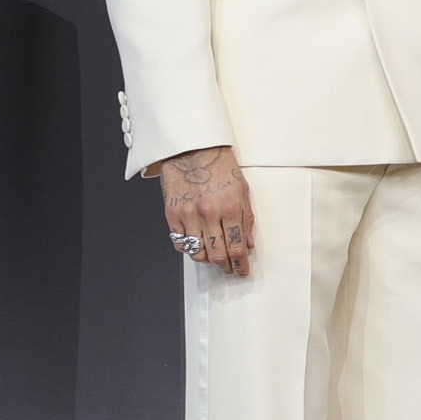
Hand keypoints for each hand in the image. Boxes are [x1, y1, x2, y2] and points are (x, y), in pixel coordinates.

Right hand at [158, 144, 254, 276]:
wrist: (192, 148)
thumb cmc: (218, 165)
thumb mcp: (242, 189)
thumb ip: (246, 218)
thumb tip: (248, 243)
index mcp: (229, 207)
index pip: (236, 247)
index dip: (240, 265)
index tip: (242, 271)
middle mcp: (209, 213)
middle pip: (217, 255)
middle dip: (226, 267)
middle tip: (229, 268)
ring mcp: (188, 215)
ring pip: (198, 253)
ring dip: (207, 260)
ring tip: (213, 257)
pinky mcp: (172, 214)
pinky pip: (180, 243)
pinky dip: (189, 249)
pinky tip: (196, 244)